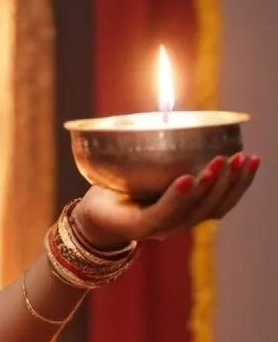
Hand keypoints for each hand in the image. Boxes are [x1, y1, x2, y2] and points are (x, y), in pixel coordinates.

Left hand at [72, 153, 259, 247]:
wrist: (90, 213)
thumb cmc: (121, 188)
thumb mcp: (151, 170)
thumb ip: (172, 156)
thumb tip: (181, 113)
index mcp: (187, 211)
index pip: (222, 202)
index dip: (241, 183)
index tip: (252, 157)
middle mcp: (177, 223)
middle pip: (212, 208)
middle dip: (229, 182)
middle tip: (237, 157)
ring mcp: (158, 228)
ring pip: (191, 212)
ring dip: (207, 187)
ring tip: (216, 164)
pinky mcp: (136, 227)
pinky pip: (160, 213)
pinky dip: (176, 197)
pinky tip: (186, 180)